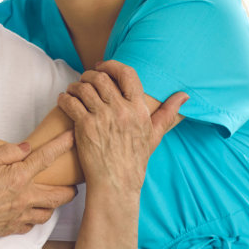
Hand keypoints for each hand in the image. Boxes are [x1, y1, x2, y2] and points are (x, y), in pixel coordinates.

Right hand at [0, 132, 78, 240]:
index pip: (46, 157)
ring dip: (54, 205)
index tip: (72, 138)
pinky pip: (31, 225)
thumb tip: (25, 147)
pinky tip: (32, 213)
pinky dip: (35, 218)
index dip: (61, 145)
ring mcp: (19, 215)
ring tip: (54, 198)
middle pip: (58, 194)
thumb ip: (7, 152)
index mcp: (18, 177)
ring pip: (48, 212)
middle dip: (70, 189)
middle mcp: (24, 198)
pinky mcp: (11, 228)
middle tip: (74, 184)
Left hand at [58, 60, 186, 190]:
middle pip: (101, 78)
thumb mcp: (154, 135)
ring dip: (75, 86)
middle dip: (89, 75)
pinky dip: (64, 98)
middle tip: (84, 80)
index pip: (127, 73)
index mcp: (138, 109)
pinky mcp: (85, 126)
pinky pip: (71, 102)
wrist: (117, 183)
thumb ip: (168, 113)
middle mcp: (121, 110)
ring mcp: (102, 117)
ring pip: (84, 88)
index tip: (102, 67)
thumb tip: (184, 96)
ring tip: (73, 91)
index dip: (111, 65)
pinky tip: (64, 100)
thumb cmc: (135, 160)